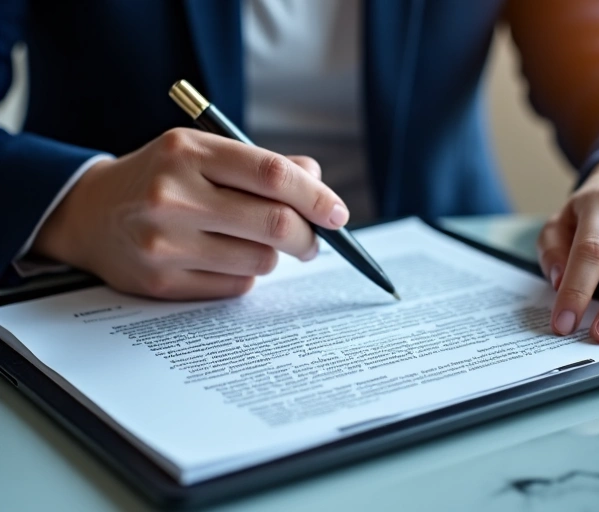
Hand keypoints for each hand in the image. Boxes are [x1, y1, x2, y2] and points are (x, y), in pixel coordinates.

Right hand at [32, 128, 349, 299]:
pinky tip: (223, 258)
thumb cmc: (160, 179)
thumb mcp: (202, 154)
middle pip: (275, 224)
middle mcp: (174, 195)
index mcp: (188, 152)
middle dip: (309, 237)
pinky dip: (245, 274)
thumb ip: (260, 164)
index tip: (339, 214)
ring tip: (252, 242)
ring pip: (261, 260)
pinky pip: (236, 285)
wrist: (89, 215)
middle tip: (314, 241)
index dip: (316, 196)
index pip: (272, 175)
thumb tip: (316, 178)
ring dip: (273, 256)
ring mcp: (164, 242)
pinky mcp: (161, 281)